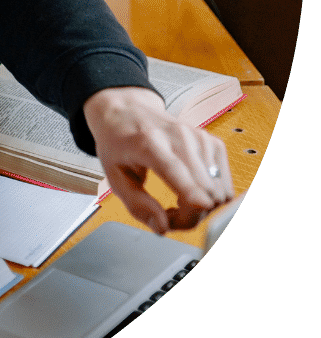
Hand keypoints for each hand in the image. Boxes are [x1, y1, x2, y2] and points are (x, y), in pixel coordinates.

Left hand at [83, 87, 234, 233]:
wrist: (127, 109)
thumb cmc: (118, 141)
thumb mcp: (114, 175)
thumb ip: (137, 204)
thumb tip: (162, 228)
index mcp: (149, 143)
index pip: (177, 171)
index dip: (191, 195)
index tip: (198, 208)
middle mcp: (180, 137)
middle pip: (204, 190)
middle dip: (190, 216)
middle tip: (168, 215)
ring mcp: (200, 138)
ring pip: (219, 190)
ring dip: (202, 208)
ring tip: (177, 201)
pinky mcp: (213, 142)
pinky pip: (224, 183)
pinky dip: (211, 195)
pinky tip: (191, 191)